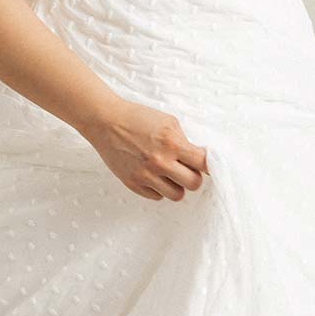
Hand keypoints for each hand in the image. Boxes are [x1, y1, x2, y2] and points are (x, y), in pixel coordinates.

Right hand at [79, 98, 209, 201]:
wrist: (106, 122)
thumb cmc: (137, 118)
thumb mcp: (168, 122)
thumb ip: (183, 141)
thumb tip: (198, 159)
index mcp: (172, 143)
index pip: (203, 163)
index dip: (209, 165)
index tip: (207, 166)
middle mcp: (160, 162)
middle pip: (193, 184)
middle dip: (193, 176)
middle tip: (186, 170)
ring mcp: (145, 175)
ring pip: (176, 195)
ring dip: (176, 185)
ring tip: (169, 174)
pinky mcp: (133, 184)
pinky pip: (157, 197)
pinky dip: (159, 189)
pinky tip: (153, 176)